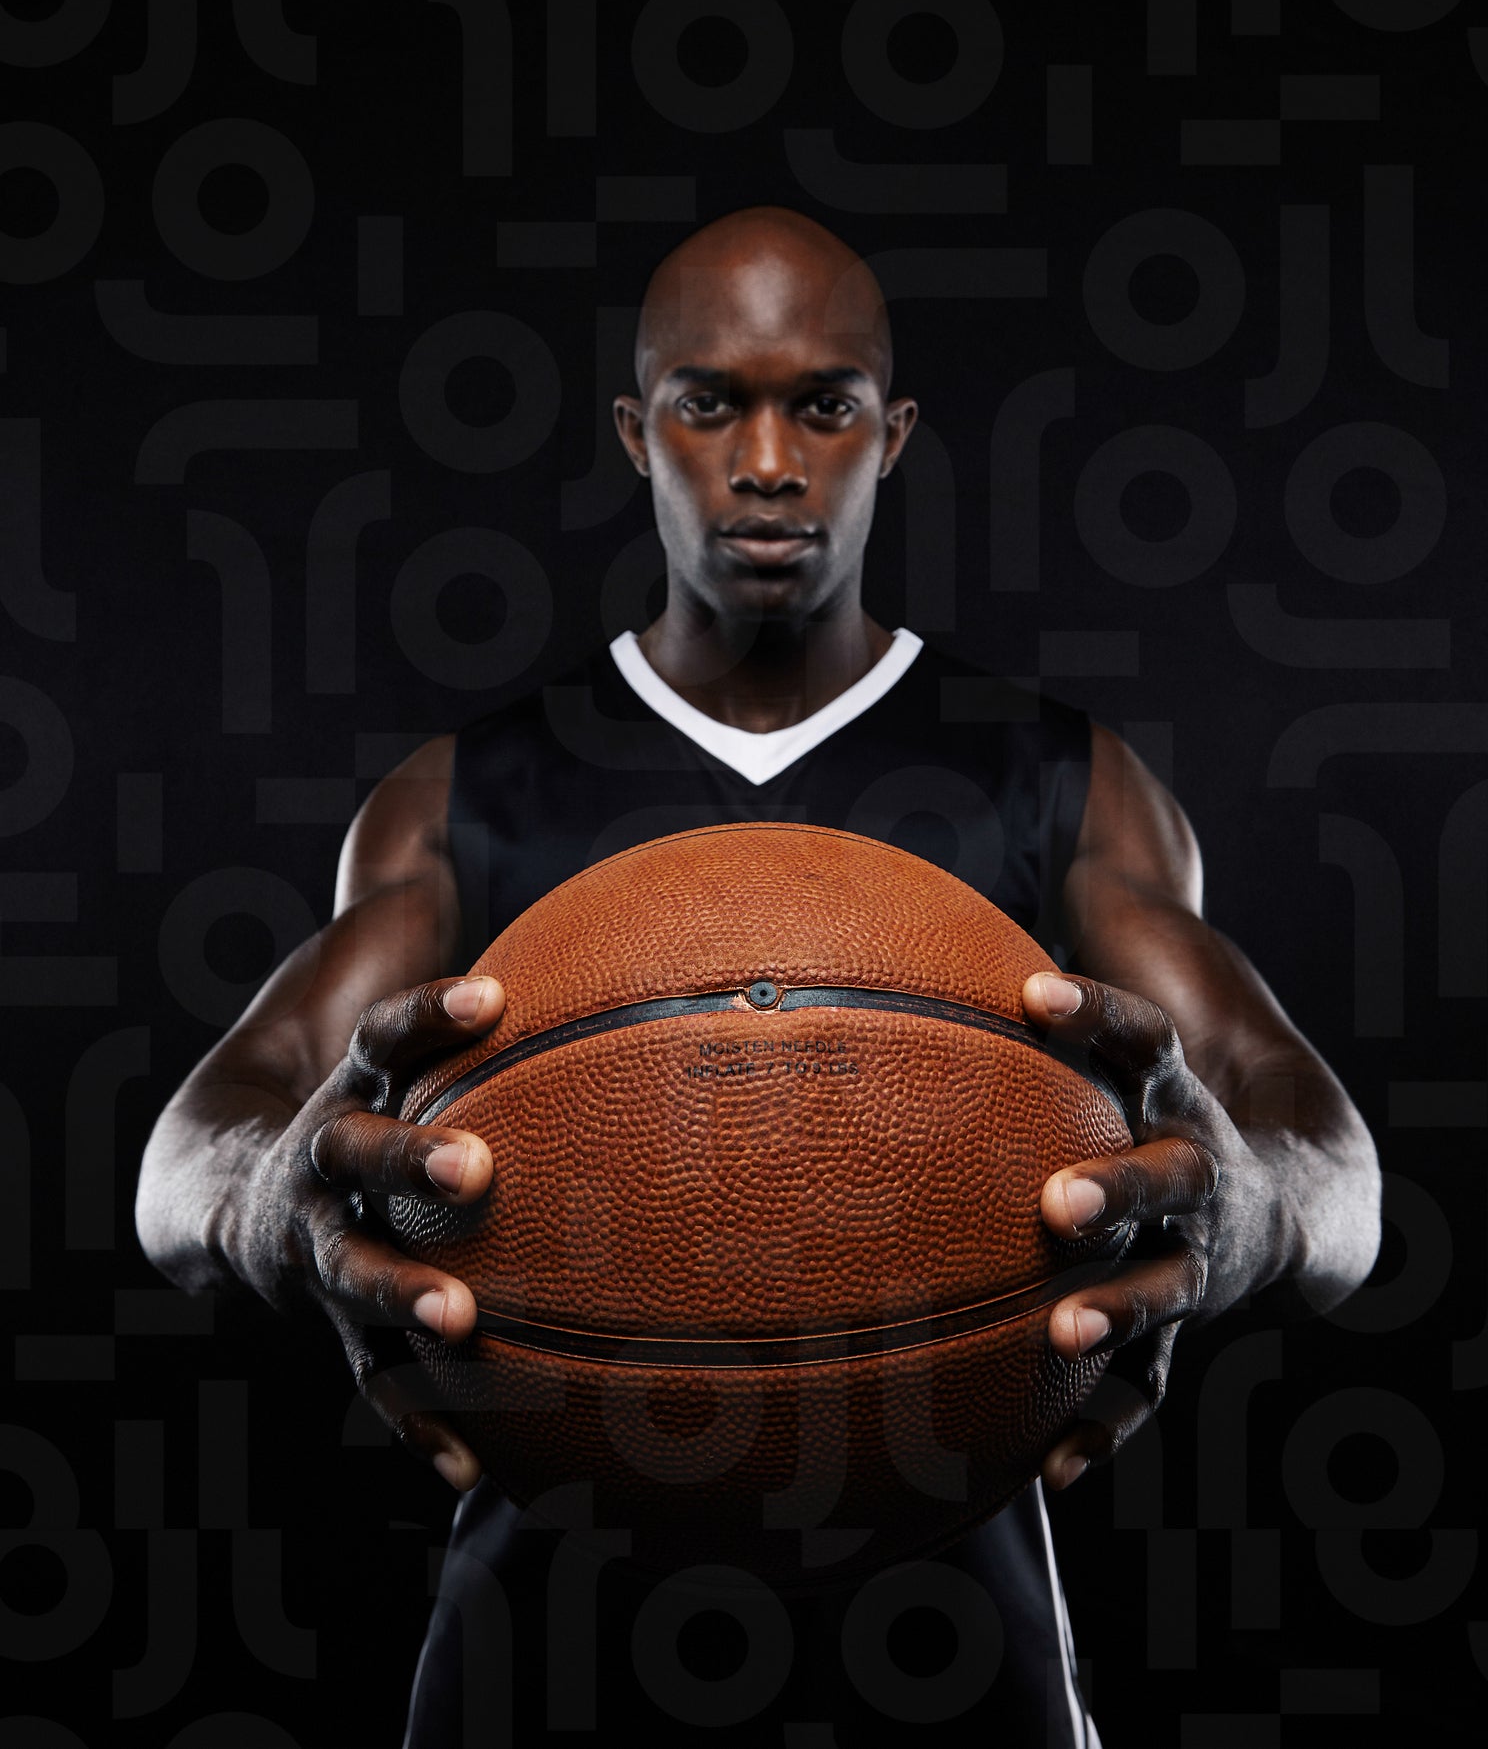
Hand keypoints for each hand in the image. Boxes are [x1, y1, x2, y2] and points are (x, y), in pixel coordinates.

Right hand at [227, 975, 504, 1490]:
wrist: (214, 1182)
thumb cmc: (339, 1077)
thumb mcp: (376, 1001)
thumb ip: (434, 930)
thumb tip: (483, 795)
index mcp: (345, 1082)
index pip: (386, 1033)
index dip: (435, 1012)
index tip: (496, 994)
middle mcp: (323, 1161)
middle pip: (358, 1152)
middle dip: (412, 1155)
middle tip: (477, 1163)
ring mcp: (316, 1244)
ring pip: (353, 1268)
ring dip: (404, 1290)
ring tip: (461, 1312)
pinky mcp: (331, 1315)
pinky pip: (378, 1376)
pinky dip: (425, 1421)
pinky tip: (481, 1470)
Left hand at [1021, 971, 1280, 1491]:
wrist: (1298, 1199)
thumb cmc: (1161, 1105)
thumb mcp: (1131, 1051)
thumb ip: (1053, 1002)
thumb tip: (942, 934)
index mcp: (1177, 1096)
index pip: (1144, 1037)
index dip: (1095, 1011)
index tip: (1033, 989)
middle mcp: (1198, 1173)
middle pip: (1171, 1177)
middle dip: (1119, 1188)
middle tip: (1057, 1201)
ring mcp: (1198, 1257)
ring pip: (1166, 1287)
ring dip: (1117, 1309)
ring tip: (1064, 1329)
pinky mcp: (1187, 1327)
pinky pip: (1151, 1386)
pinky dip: (1106, 1426)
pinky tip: (1053, 1466)